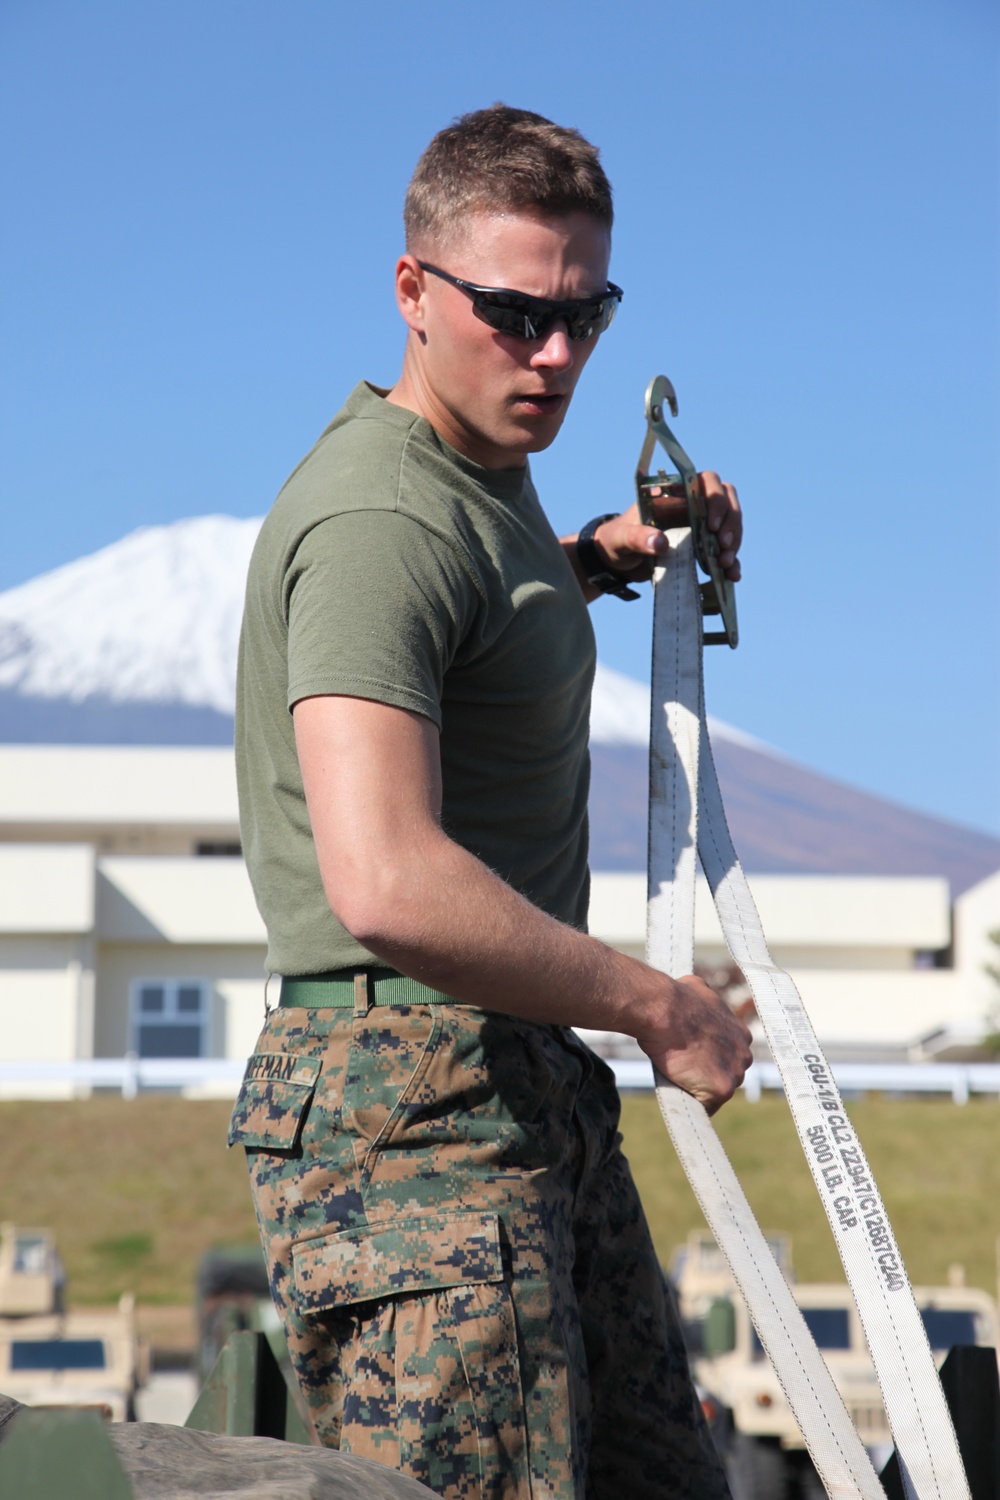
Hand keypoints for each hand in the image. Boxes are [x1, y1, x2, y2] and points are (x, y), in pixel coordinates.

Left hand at [592, 472, 742, 587]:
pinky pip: (725, 550)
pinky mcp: (703, 547)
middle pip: (726, 501)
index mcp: (675, 494)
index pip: (706, 482)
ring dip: (734, 542)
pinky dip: (732, 562)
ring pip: (731, 524)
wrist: (617, 562)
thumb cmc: (618, 540)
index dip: (715, 499)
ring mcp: (700, 526)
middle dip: (730, 522)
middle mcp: (692, 506)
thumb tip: (659, 543)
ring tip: (725, 563)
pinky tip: (732, 575)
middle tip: (722, 545)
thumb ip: (637, 538)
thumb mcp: (622, 538)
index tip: (711, 525)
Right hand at [636, 973, 753, 1114]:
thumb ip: (705, 1003)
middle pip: (725, 1076)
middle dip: (706, 1076)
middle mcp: (744, 1054)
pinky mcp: (723, 1088)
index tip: (692, 1059)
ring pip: (715, 1092)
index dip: (708, 1059)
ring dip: (697, 1089)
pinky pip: (706, 1106)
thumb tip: (695, 991)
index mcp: (741, 1034)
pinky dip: (691, 1102)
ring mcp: (736, 1073)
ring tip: (674, 1076)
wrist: (664, 1008)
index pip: (727, 1057)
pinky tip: (675, 1089)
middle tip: (681, 1070)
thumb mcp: (698, 991)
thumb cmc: (675, 998)